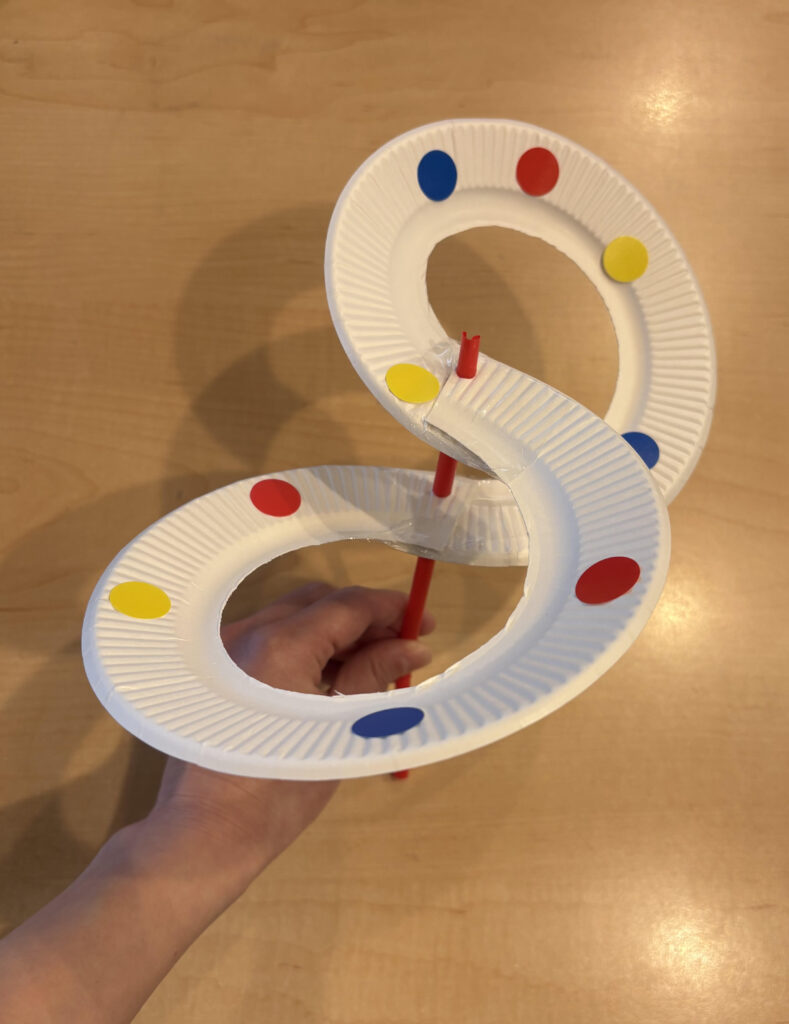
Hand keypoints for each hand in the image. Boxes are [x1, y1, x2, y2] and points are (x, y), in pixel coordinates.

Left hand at [145, 582, 434, 887]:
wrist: (206, 834)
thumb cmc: (278, 792)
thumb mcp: (340, 731)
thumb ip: (374, 675)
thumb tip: (413, 648)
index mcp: (280, 645)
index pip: (348, 605)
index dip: (392, 608)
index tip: (424, 621)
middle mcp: (246, 632)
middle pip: (319, 602)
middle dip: (365, 617)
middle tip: (403, 643)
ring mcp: (225, 648)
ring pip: (293, 618)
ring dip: (337, 632)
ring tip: (375, 663)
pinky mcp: (215, 668)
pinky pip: (270, 639)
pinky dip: (307, 647)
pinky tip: (333, 676)